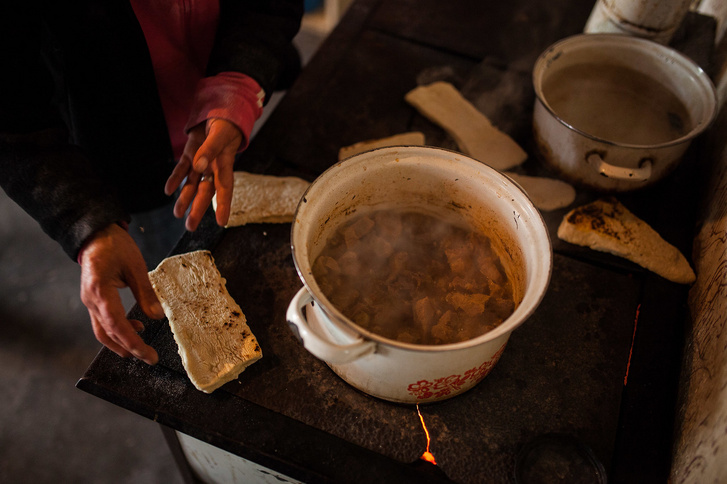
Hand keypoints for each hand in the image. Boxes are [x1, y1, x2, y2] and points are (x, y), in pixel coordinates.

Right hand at [79, 224, 163, 364]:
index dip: (133, 343)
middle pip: (107, 334)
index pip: (116, 326)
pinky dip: (118, 330)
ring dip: (121, 343)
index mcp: (100, 291)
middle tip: (149, 358)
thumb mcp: (135, 266)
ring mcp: (90, 301)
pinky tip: (135, 328)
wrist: (95, 234)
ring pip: (102, 331)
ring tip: (142, 348)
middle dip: (128, 348)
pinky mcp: (94, 300)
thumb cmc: (115, 245)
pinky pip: (103, 321)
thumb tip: (157, 316)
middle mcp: (91, 300)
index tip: (149, 355)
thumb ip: (146, 292)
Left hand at [165, 118, 241, 230]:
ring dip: (185, 199)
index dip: (224, 205)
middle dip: (198, 209)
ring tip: (177, 214)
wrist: (220, 113)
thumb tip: (199, 167)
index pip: (225, 188)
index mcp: (225, 163)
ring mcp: (201, 162)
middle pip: (205, 191)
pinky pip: (182, 169)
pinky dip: (175, 179)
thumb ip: (210, 150)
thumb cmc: (225, 124)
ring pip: (192, 184)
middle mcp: (213, 167)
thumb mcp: (219, 134)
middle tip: (190, 226)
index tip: (222, 222)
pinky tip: (168, 191)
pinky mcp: (192, 155)